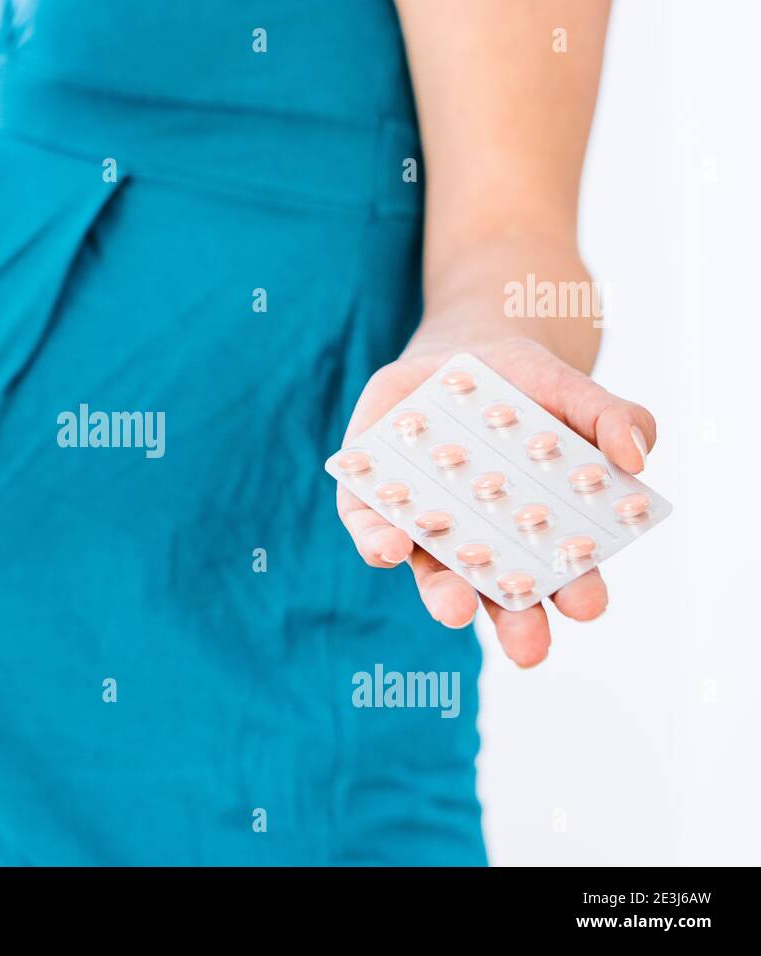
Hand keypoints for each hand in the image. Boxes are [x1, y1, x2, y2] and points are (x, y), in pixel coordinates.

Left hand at [336, 336, 656, 666]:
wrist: (457, 357)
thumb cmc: (526, 387)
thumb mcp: (574, 392)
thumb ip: (612, 419)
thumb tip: (635, 460)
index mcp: (538, 528)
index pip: (560, 571)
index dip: (574, 590)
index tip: (587, 605)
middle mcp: (480, 539)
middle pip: (497, 591)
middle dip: (514, 621)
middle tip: (529, 649)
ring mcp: (426, 524)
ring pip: (433, 573)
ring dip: (444, 596)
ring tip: (455, 609)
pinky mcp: (372, 502)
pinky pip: (370, 529)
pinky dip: (378, 542)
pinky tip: (390, 547)